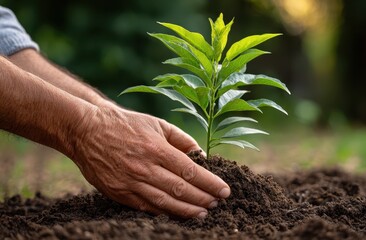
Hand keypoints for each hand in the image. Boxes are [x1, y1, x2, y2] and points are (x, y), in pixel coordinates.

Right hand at [71, 106, 229, 217]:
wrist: (87, 130)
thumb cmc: (126, 124)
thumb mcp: (157, 124)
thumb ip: (181, 139)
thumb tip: (201, 155)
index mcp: (156, 148)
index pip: (190, 171)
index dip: (210, 183)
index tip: (224, 190)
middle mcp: (144, 167)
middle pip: (181, 189)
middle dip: (203, 198)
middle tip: (217, 203)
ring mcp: (131, 182)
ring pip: (165, 202)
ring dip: (187, 210)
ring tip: (203, 213)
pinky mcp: (119, 193)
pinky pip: (146, 207)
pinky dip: (165, 213)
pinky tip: (178, 214)